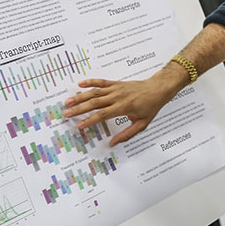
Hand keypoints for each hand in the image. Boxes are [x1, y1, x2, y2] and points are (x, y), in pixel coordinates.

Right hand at [62, 76, 178, 146]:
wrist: (157, 89)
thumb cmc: (150, 107)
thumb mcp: (142, 124)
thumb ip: (126, 134)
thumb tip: (112, 144)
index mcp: (124, 107)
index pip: (103, 114)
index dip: (90, 120)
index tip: (79, 125)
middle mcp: (118, 97)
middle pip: (95, 103)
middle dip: (79, 109)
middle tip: (66, 113)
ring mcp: (116, 89)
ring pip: (95, 92)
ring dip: (80, 96)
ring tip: (67, 101)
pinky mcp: (116, 83)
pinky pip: (101, 82)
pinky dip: (90, 82)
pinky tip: (80, 84)